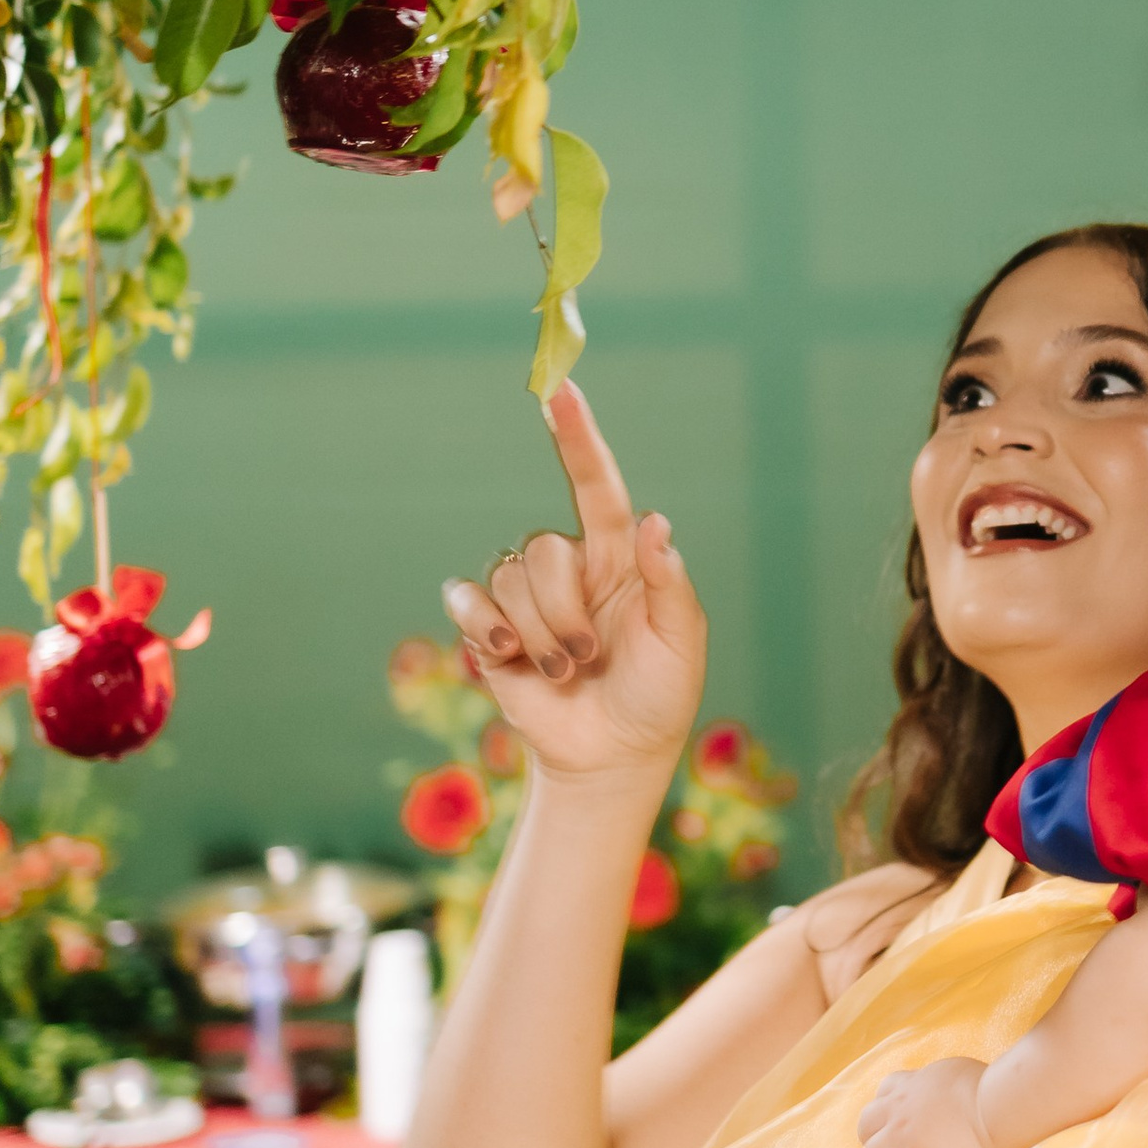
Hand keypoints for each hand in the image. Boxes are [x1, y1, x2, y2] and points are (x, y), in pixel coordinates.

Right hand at [441, 383, 707, 792]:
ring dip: (538, 636)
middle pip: (546, 549)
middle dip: (566, 612)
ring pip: (510, 578)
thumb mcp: (682, 644)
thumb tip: (657, 523)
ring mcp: (527, 598)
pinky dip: (483, 627)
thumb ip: (670, 584)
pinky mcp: (489, 630)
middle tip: (590, 658)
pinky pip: (466, 597)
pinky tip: (506, 658)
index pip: (597, 486)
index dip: (578, 438)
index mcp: (620, 558)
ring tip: (565, 672)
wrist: (613, 758)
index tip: (560, 389)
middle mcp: (571, 567)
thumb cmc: (658, 697)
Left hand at [859, 1059, 999, 1147]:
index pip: (883, 1094)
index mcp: (912, 1084)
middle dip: (876, 1143)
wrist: (1003, 1107)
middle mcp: (900, 1109)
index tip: (898, 1126)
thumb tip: (944, 1095)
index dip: (887, 1113)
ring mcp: (904, 1138)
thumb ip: (938, 1083)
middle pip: (866, 1129)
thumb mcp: (955, 1072)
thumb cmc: (993, 1089)